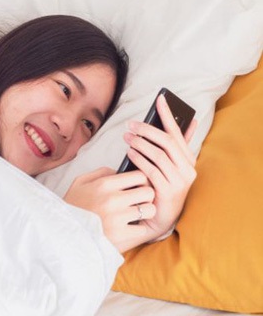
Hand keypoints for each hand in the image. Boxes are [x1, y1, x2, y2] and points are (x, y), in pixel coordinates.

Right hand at [64, 167, 158, 252]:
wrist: (64, 232)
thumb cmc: (74, 206)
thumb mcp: (80, 182)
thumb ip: (101, 172)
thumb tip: (120, 171)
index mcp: (104, 184)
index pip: (139, 175)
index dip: (142, 180)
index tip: (138, 185)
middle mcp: (113, 199)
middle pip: (149, 192)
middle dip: (146, 195)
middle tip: (139, 200)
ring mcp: (118, 217)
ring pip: (150, 210)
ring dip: (145, 212)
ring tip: (136, 214)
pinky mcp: (120, 234)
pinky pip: (142, 229)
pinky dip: (137, 229)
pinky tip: (129, 227)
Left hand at [123, 93, 197, 239]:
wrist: (159, 216)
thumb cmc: (160, 186)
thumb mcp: (168, 165)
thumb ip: (173, 145)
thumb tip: (188, 121)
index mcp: (188, 159)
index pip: (178, 132)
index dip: (168, 115)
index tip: (160, 98)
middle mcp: (188, 169)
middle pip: (166, 142)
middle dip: (147, 130)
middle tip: (130, 125)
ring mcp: (179, 181)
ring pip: (158, 154)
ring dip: (140, 143)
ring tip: (127, 137)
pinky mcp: (168, 191)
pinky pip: (151, 170)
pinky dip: (139, 158)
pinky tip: (129, 152)